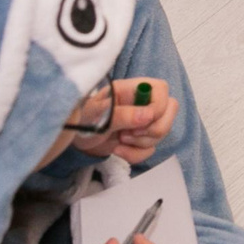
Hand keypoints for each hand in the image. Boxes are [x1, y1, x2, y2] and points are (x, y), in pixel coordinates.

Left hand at [63, 77, 178, 165]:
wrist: (74, 140)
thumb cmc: (82, 119)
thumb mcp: (98, 115)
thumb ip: (123, 114)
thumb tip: (148, 115)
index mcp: (131, 89)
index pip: (161, 90)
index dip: (157, 108)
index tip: (141, 122)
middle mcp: (141, 103)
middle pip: (170, 110)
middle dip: (154, 129)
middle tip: (130, 135)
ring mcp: (142, 121)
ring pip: (162, 132)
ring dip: (142, 144)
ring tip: (120, 141)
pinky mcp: (139, 139)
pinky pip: (151, 149)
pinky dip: (136, 154)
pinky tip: (118, 151)